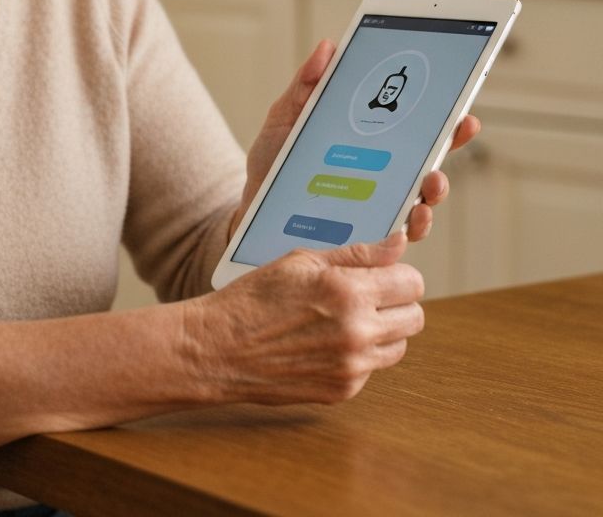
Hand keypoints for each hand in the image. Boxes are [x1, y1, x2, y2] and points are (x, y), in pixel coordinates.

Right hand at [189, 232, 422, 404]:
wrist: (219, 348)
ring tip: (344, 319)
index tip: (383, 273)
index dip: (399, 274)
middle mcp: (357, 332)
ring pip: (398, 346)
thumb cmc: (255, 297)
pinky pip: (370, 368)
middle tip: (367, 295)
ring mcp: (352, 367)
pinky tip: (323, 342)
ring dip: (382, 330)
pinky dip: (357, 355)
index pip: (412, 283)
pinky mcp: (343, 391)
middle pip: (414, 317)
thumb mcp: (301, 261)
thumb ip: (356, 254)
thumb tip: (398, 242)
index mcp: (348, 292)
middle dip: (396, 302)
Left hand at [231, 40, 481, 242]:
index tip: (461, 104)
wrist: (251, 205)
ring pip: (422, 198)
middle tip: (458, 129)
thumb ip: (306, 86)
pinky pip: (398, 235)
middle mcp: (381, 174)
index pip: (413, 126)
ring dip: (436, 188)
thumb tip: (329, 46)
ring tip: (432, 181)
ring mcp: (377, 205)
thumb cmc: (272, 161)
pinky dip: (411, 227)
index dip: (442, 115)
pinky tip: (411, 218)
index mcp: (368, 141)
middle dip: (450, 143)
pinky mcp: (365, 235)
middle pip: (429, 158)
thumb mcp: (285, 118)